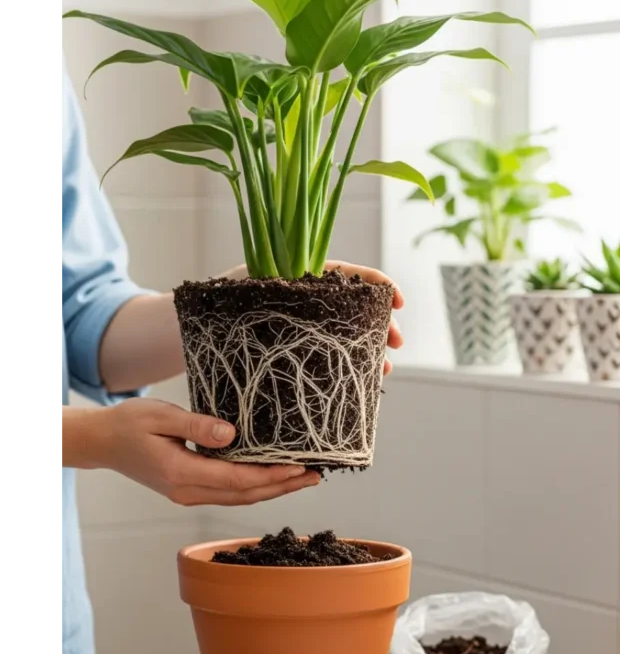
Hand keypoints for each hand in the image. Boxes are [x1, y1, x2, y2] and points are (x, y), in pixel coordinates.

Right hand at [76, 399, 319, 505]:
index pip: (236, 480)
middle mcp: (187, 492)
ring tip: (303, 478)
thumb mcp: (160, 416)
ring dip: (272, 489)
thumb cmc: (129, 423)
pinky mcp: (189, 490)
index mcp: (180, 474)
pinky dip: (255, 487)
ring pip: (239, 498)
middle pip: (244, 495)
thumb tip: (232, 435)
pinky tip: (272, 478)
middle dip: (282, 486)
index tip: (298, 467)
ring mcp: (188, 495)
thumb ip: (196, 427)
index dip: (270, 475)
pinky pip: (229, 493)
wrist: (103, 441)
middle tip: (314, 475)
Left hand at [220, 260, 403, 374]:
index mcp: (296, 276)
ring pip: (346, 335)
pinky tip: (363, 380)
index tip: (397, 300)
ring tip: (384, 370)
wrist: (188, 334)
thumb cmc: (210, 310)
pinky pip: (329, 355)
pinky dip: (349, 366)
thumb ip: (271, 291)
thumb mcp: (242, 293)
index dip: (376, 284)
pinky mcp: (297, 350)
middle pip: (354, 307)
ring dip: (370, 350)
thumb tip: (306, 300)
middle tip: (397, 343)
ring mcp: (302, 327)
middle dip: (381, 324)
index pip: (346, 273)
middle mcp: (304, 301)